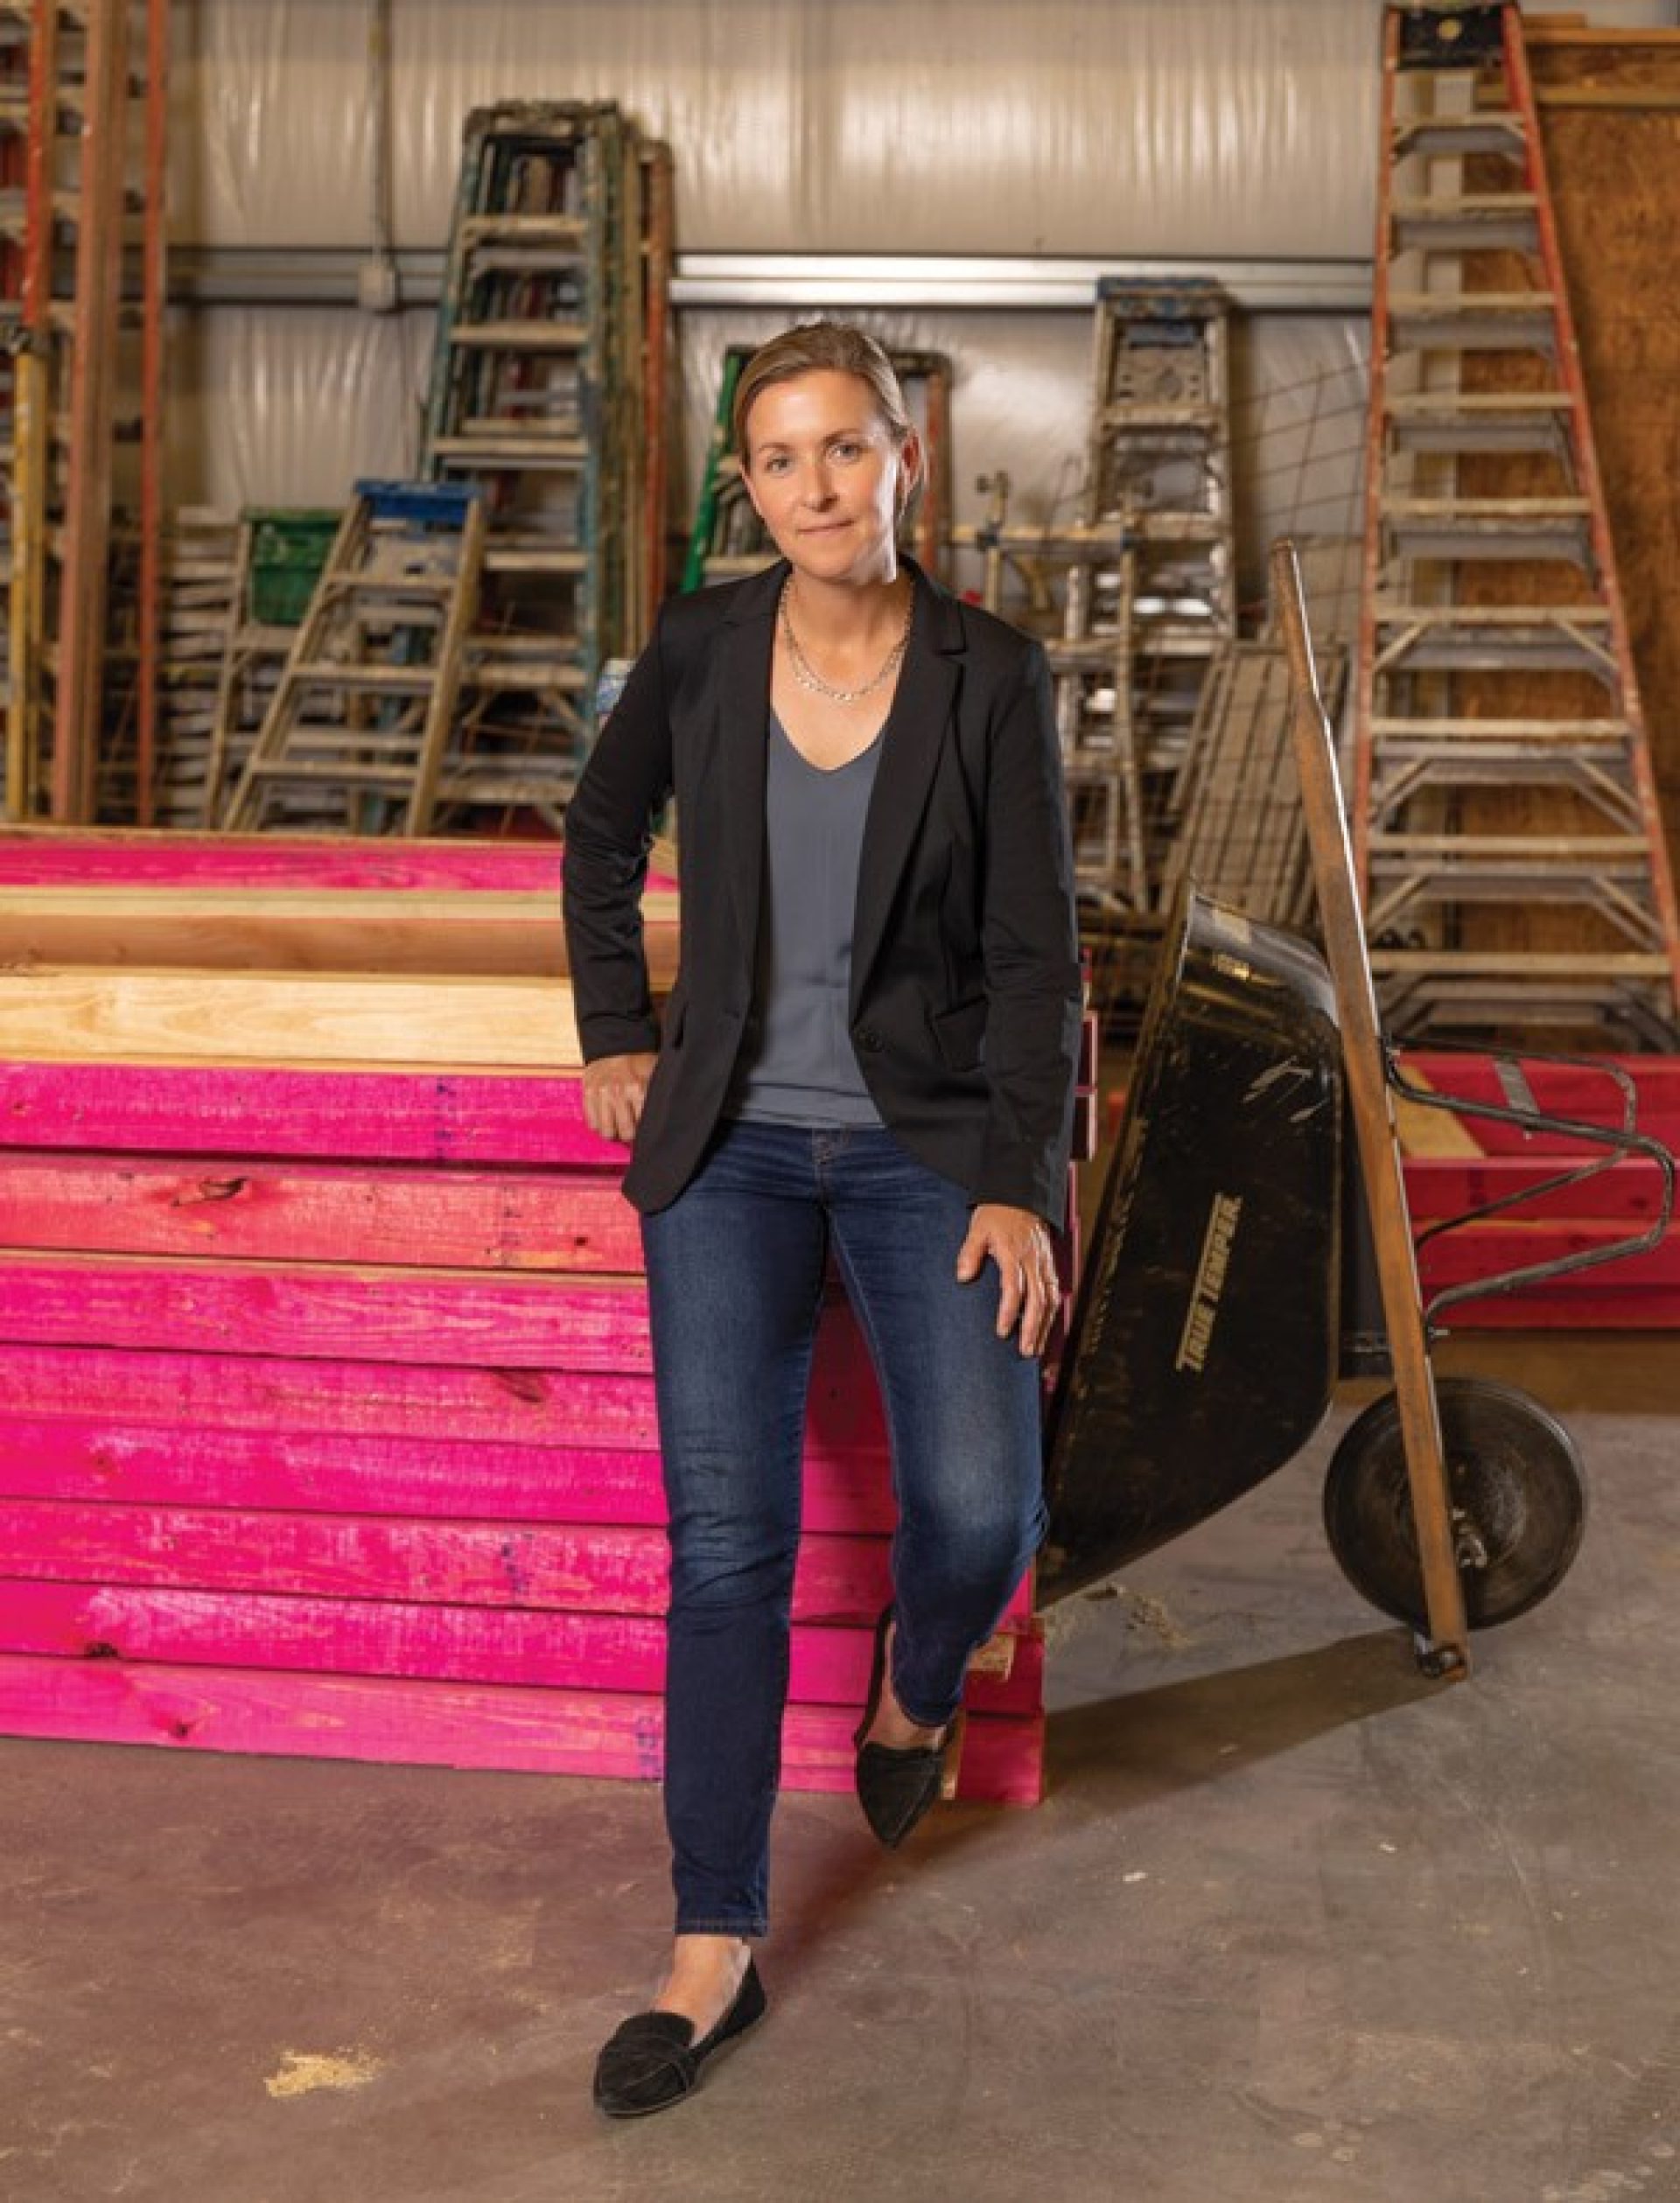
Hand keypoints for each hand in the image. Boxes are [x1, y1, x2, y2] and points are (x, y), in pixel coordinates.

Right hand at [582, 1052, 656, 1143]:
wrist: (614, 1048)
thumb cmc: (638, 1065)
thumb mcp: (654, 1076)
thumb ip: (657, 1098)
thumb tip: (660, 1123)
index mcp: (637, 1089)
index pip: (643, 1126)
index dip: (646, 1131)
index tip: (646, 1129)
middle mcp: (617, 1093)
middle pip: (625, 1133)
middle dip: (631, 1134)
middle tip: (633, 1128)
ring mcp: (600, 1094)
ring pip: (606, 1132)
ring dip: (614, 1132)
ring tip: (619, 1125)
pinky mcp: (588, 1094)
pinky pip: (592, 1124)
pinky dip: (600, 1125)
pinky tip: (607, 1118)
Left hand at [955, 1202, 1060, 1357]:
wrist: (1021, 1195)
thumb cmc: (997, 1213)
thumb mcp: (977, 1228)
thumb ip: (970, 1252)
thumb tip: (962, 1276)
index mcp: (1014, 1253)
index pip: (1014, 1288)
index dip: (1008, 1312)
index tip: (1002, 1332)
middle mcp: (1033, 1261)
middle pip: (1038, 1300)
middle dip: (1033, 1328)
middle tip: (1027, 1351)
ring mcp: (1044, 1264)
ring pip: (1051, 1299)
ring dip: (1045, 1326)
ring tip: (1037, 1348)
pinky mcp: (1050, 1265)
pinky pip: (1056, 1292)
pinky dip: (1054, 1313)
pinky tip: (1048, 1329)